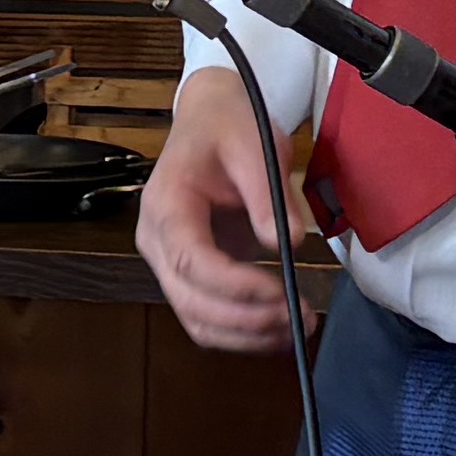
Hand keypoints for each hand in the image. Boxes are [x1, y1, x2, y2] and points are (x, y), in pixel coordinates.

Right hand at [138, 68, 301, 354]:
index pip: (190, 259)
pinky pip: (206, 316)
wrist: (210, 120)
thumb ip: (268, 196)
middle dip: (246, 319)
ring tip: (295, 328)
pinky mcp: (188, 274)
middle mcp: (157, 240)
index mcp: (166, 204)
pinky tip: (277, 330)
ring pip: (196, 320)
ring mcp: (168, 261)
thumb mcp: (255, 147)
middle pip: (190, 300)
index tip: (280, 294)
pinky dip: (241, 332)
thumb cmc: (229, 128)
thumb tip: (288, 244)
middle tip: (298, 316)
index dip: (234, 286)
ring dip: (245, 335)